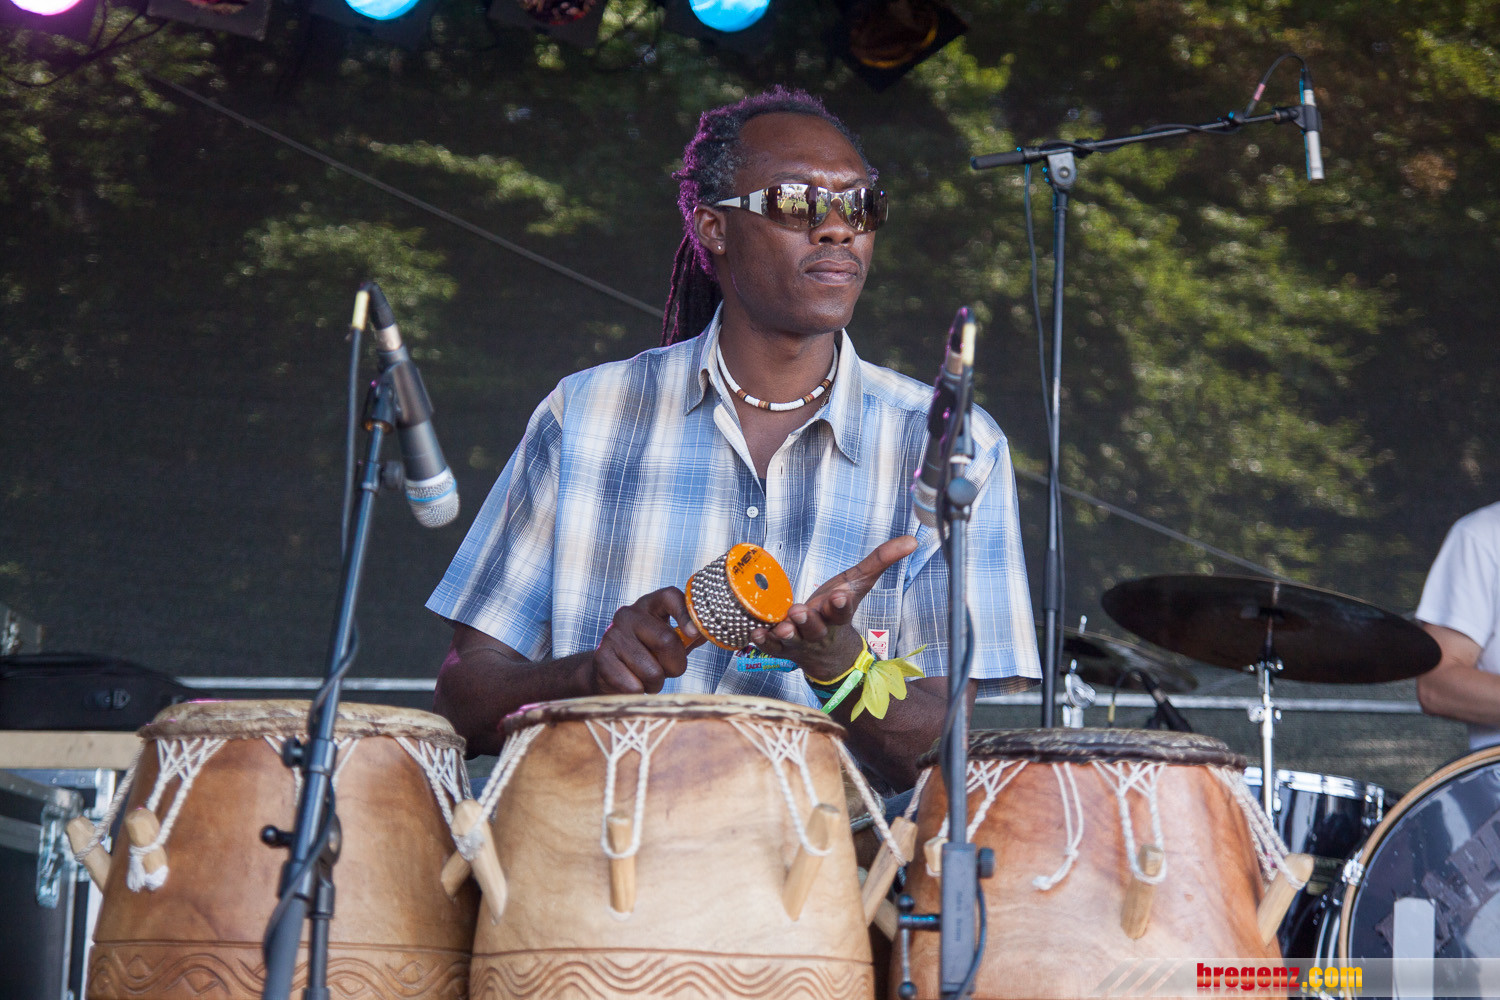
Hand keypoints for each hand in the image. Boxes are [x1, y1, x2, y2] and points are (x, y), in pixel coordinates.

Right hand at [591, 587, 697, 694]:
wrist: (607, 671)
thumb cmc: (646, 653)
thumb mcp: (669, 639)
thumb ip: (690, 635)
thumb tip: (712, 632)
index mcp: (650, 605)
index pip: (671, 596)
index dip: (685, 614)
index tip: (693, 634)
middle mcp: (629, 614)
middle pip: (666, 640)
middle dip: (675, 665)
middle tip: (669, 670)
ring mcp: (613, 635)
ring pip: (652, 670)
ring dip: (657, 683)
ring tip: (648, 678)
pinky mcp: (602, 657)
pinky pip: (634, 685)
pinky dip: (640, 691)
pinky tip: (633, 683)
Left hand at [748, 535, 916, 682]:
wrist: (827, 651)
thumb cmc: (839, 609)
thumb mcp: (859, 583)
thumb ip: (881, 561)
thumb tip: (911, 540)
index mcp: (838, 615)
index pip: (842, 611)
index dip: (840, 604)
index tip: (839, 596)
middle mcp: (819, 631)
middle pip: (814, 628)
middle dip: (807, 620)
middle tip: (800, 611)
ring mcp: (799, 642)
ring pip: (792, 640)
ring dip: (786, 632)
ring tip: (781, 626)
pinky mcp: (781, 648)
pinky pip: (770, 647)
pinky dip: (762, 641)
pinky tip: (755, 632)